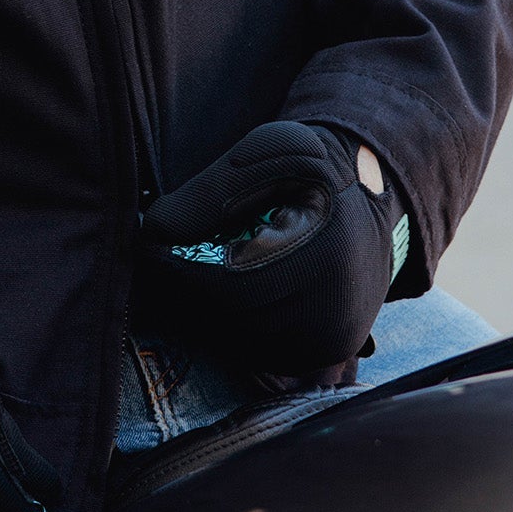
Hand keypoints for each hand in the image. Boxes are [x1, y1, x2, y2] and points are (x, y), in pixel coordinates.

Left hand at [136, 121, 408, 375]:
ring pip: (240, 345)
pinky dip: (226, 327)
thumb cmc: (309, 170)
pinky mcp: (322, 359)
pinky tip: (211, 294)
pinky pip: (257, 356)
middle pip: (231, 322)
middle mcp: (335, 317)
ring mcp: (331, 347)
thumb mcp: (267, 152)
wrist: (366, 201)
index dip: (179, 272)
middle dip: (181, 293)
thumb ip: (212, 190)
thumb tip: (156, 229)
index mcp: (326, 261)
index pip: (231, 286)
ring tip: (177, 273)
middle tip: (150, 263)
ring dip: (198, 313)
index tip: (146, 248)